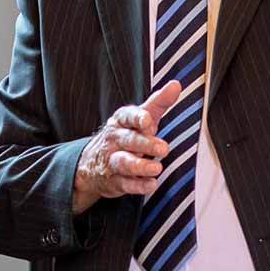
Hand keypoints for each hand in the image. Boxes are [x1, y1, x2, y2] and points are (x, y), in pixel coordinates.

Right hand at [71, 81, 181, 213]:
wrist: (93, 163)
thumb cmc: (126, 135)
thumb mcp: (140, 118)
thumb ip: (158, 102)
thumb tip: (176, 84)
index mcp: (120, 121)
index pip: (127, 116)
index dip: (137, 118)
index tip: (147, 121)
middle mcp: (114, 140)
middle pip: (128, 140)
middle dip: (145, 144)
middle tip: (163, 149)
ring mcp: (112, 161)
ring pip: (124, 163)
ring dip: (140, 166)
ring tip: (157, 168)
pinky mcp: (114, 181)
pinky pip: (125, 184)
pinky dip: (138, 186)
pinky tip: (151, 184)